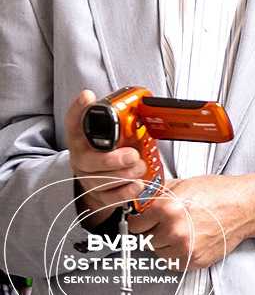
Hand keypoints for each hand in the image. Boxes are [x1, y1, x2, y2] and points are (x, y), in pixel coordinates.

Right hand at [65, 90, 146, 226]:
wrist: (104, 183)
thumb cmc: (111, 153)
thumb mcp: (112, 136)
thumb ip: (121, 121)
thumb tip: (141, 102)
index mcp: (82, 140)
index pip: (74, 122)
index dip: (78, 110)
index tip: (87, 96)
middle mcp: (82, 159)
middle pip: (89, 161)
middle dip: (112, 160)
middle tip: (133, 155)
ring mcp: (89, 179)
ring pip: (101, 181)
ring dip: (125, 174)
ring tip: (140, 167)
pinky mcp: (100, 197)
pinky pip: (110, 198)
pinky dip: (126, 191)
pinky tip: (137, 184)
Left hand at [127, 175, 253, 269]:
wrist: (246, 207)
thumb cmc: (219, 192)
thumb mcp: (185, 183)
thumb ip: (158, 192)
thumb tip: (139, 199)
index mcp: (166, 208)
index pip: (135, 224)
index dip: (141, 220)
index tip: (146, 220)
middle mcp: (173, 229)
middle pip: (146, 239)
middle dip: (155, 231)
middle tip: (170, 223)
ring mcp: (184, 247)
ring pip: (159, 252)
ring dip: (166, 244)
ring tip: (183, 231)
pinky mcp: (194, 260)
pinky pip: (174, 262)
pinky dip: (179, 253)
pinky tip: (191, 239)